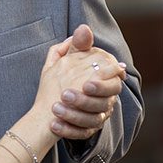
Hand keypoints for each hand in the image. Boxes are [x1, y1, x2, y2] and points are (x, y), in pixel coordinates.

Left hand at [36, 24, 126, 139]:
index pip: (113, 84)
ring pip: (92, 120)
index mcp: (103, 82)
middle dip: (84, 101)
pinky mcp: (87, 130)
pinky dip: (68, 130)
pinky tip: (54, 125)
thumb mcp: (67, 60)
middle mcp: (104, 101)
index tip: (86, 84)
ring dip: (73, 115)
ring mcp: (97, 117)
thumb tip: (84, 28)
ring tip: (55, 108)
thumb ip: (78, 46)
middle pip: (103, 104)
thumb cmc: (63, 76)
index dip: (101, 85)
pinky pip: (81, 134)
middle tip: (64, 95)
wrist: (49, 103)